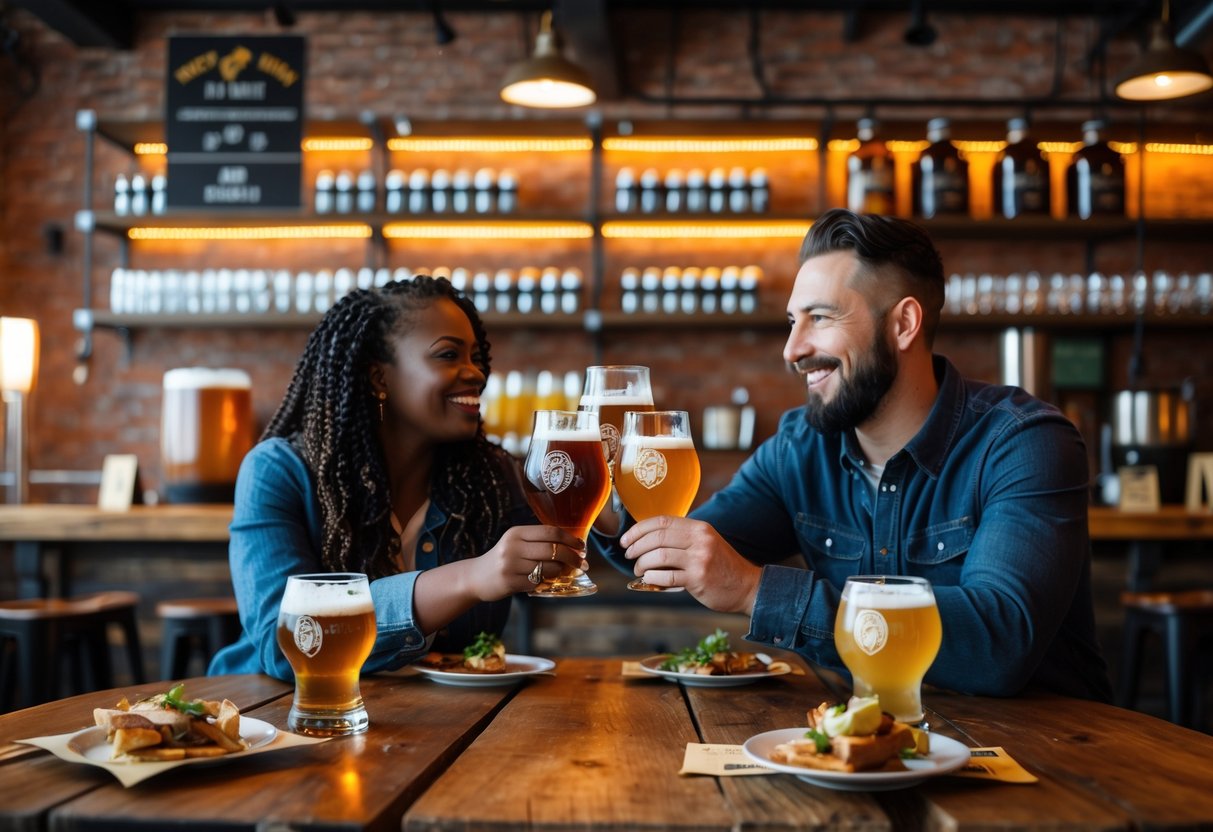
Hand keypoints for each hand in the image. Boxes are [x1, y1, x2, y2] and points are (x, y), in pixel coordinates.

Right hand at [471, 525, 585, 599]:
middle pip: (552, 549)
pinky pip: (538, 583)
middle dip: (571, 557)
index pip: (550, 532)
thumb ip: (538, 542)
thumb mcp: (516, 543)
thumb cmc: (504, 558)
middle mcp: (513, 547)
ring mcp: (510, 565)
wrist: (476, 577)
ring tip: (565, 572)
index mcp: (517, 533)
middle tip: (582, 563)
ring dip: (561, 571)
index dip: (569, 539)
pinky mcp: (510, 582)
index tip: (582, 546)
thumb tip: (572, 546)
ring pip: (548, 568)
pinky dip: (547, 582)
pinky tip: (549, 581)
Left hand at [620, 516, 761, 613]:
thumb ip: (682, 538)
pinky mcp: (698, 579)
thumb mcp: (705, 543)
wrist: (747, 586)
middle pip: (657, 538)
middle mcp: (700, 540)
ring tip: (638, 569)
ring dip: (642, 564)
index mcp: (699, 528)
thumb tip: (647, 539)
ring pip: (659, 557)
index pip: (662, 521)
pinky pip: (667, 577)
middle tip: (628, 554)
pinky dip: (652, 577)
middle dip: (636, 546)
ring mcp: (699, 559)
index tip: (626, 539)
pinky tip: (648, 578)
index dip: (639, 529)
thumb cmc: (721, 566)